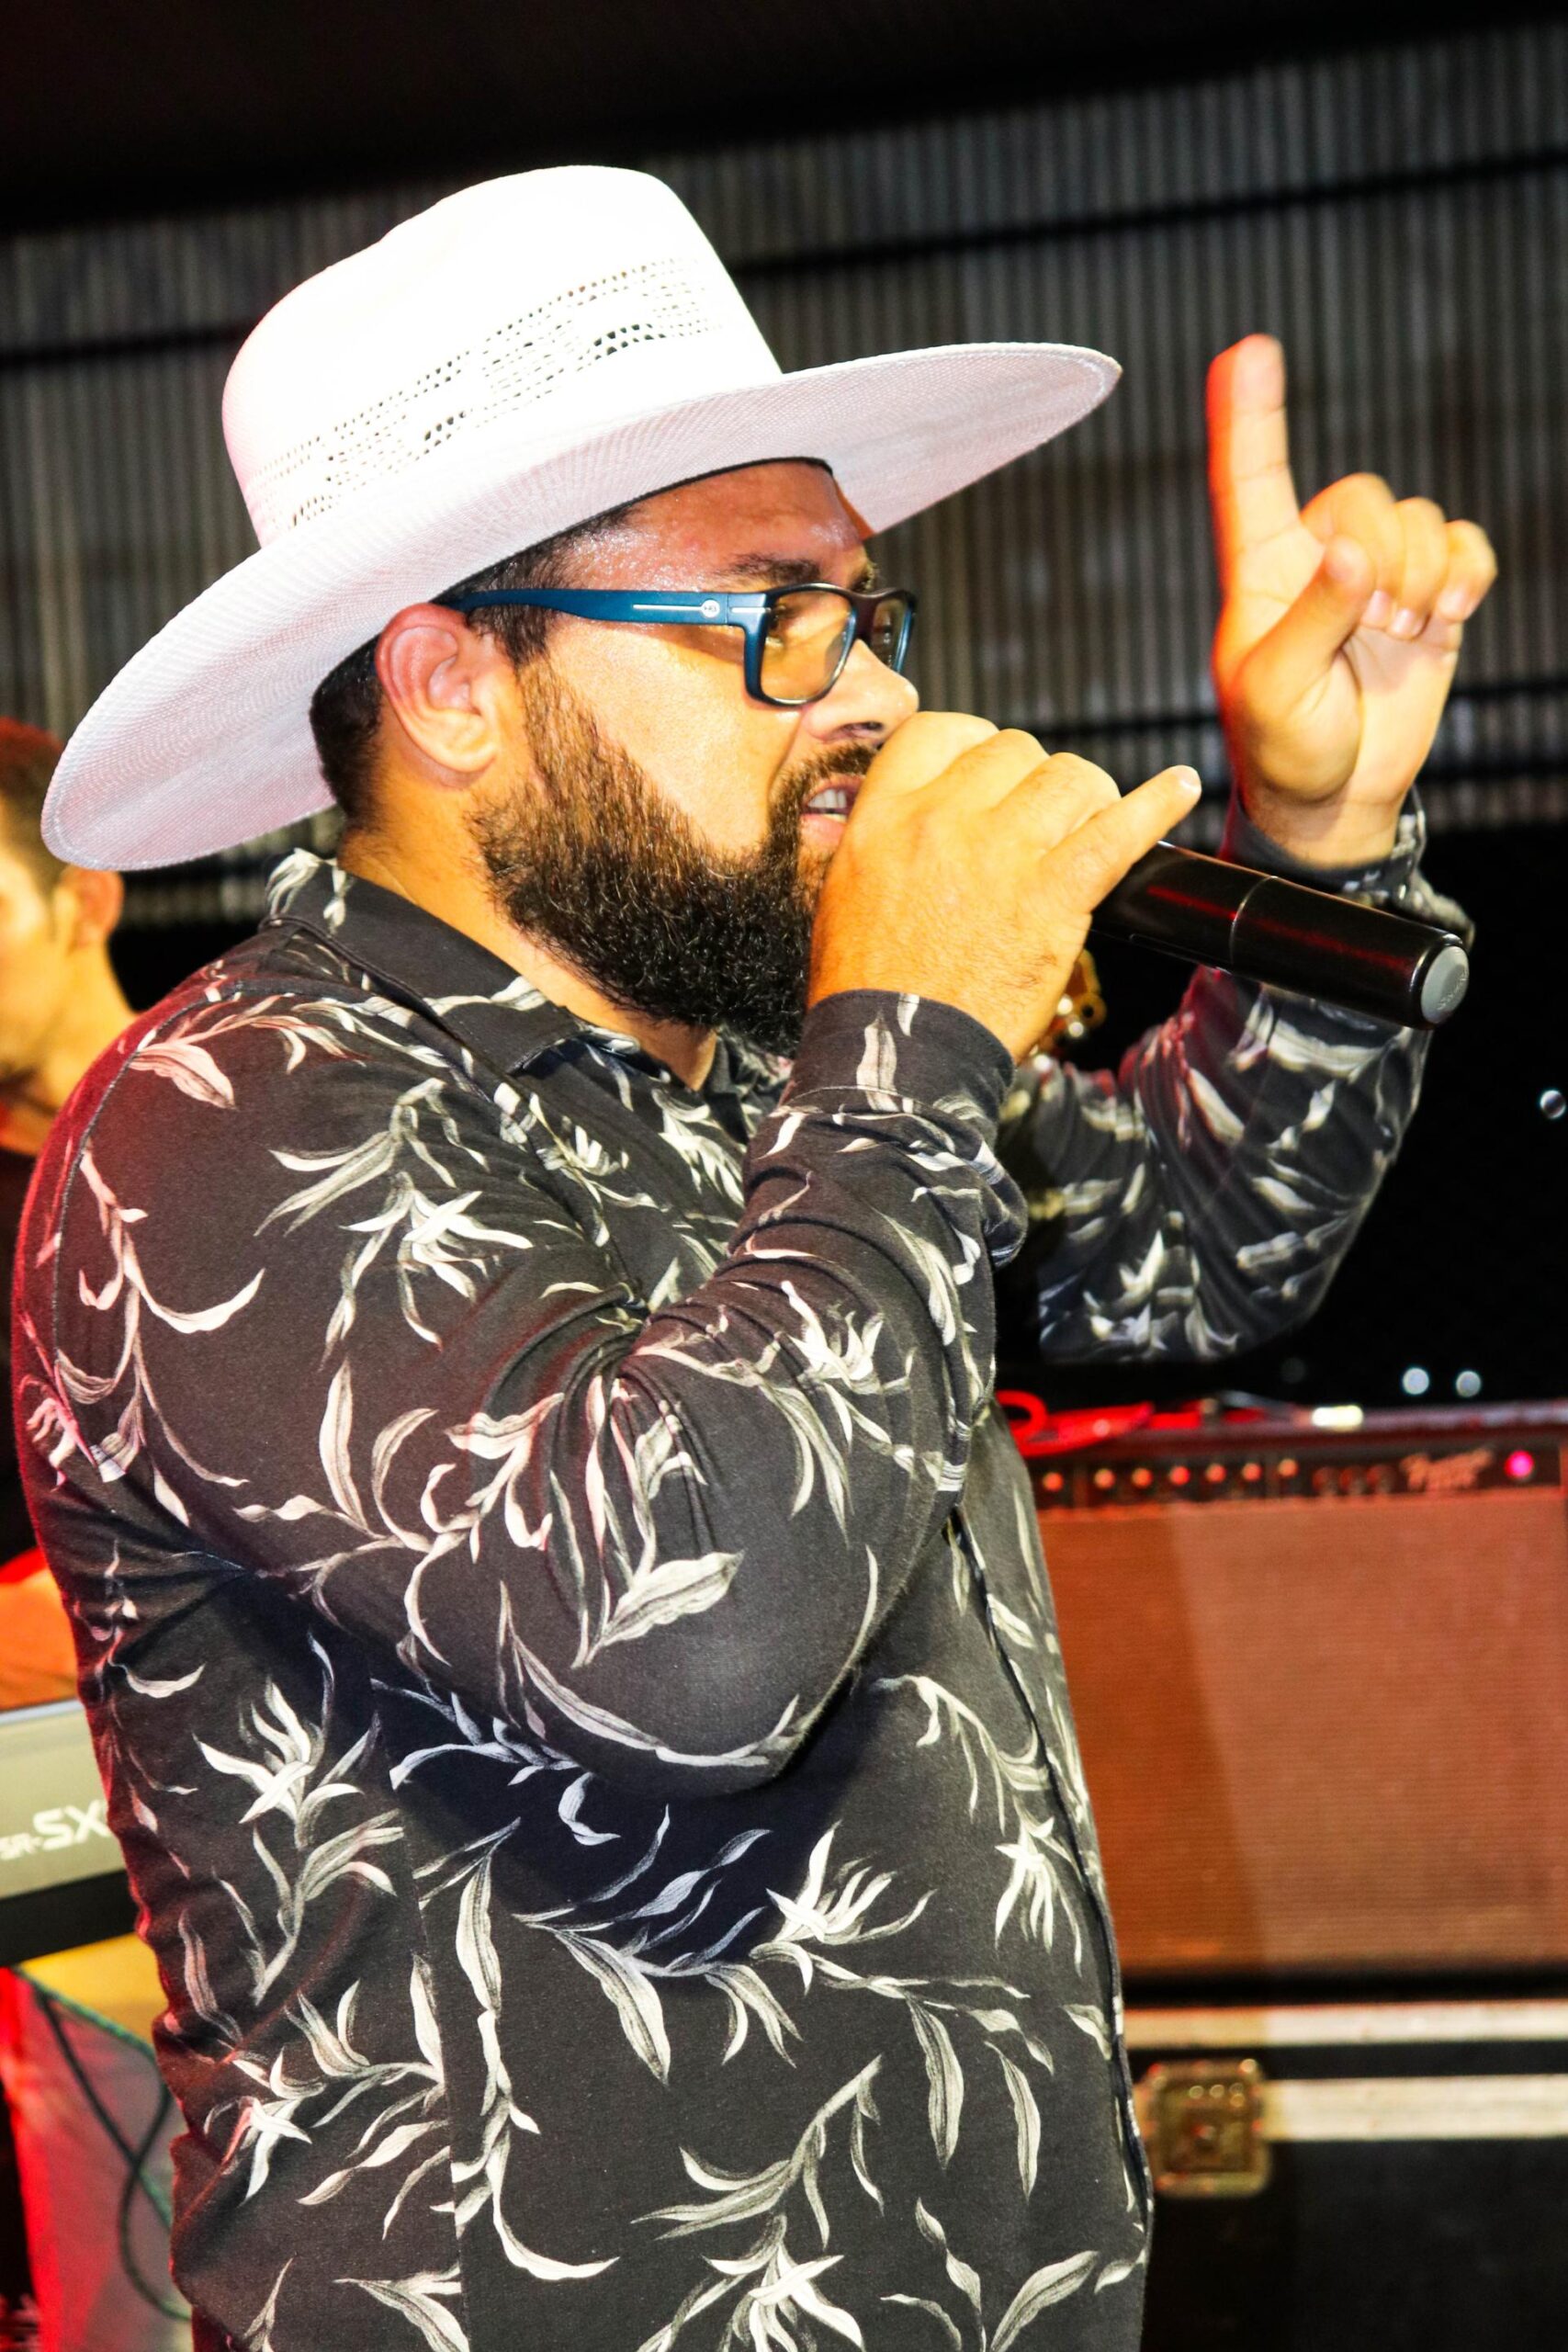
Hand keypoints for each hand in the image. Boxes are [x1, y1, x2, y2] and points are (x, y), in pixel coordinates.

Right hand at [808, 713, 1201, 1062]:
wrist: (899, 1054)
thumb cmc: (869, 986)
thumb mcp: (846, 889)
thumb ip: (884, 833)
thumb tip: (919, 804)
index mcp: (885, 815)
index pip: (940, 729)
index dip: (973, 742)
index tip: (990, 770)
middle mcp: (942, 820)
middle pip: (1013, 749)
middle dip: (1032, 780)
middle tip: (1038, 821)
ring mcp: (1002, 854)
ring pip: (1069, 777)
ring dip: (1086, 797)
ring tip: (1087, 827)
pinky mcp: (1054, 895)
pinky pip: (1119, 830)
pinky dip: (1159, 805)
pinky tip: (1181, 788)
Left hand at [1208, 334, 1496, 866]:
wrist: (1339, 793)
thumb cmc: (1285, 747)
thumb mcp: (1276, 692)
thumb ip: (1310, 620)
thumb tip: (1350, 553)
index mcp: (1262, 571)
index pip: (1250, 480)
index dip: (1249, 416)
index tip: (1248, 351)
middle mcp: (1319, 556)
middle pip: (1363, 496)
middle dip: (1382, 555)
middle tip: (1374, 622)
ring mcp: (1378, 573)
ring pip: (1418, 518)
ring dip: (1421, 576)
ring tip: (1399, 635)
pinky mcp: (1430, 594)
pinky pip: (1464, 543)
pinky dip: (1466, 572)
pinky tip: (1447, 615)